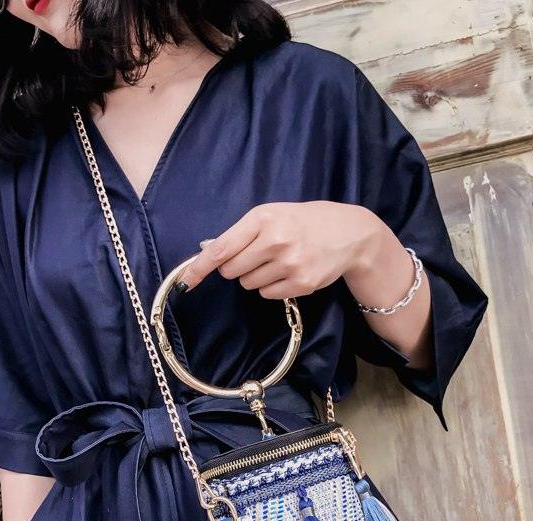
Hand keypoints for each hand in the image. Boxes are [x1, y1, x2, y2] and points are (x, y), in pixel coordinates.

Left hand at [176, 201, 389, 299]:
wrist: (348, 233)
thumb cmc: (302, 221)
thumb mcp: (272, 215)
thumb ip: (241, 233)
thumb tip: (207, 254)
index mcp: (262, 219)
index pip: (221, 249)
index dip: (199, 268)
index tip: (185, 283)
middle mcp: (275, 241)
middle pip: (231, 270)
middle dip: (236, 267)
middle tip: (257, 254)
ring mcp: (289, 264)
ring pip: (248, 284)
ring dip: (256, 276)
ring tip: (279, 260)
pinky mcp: (301, 283)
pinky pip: (267, 294)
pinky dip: (272, 286)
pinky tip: (289, 271)